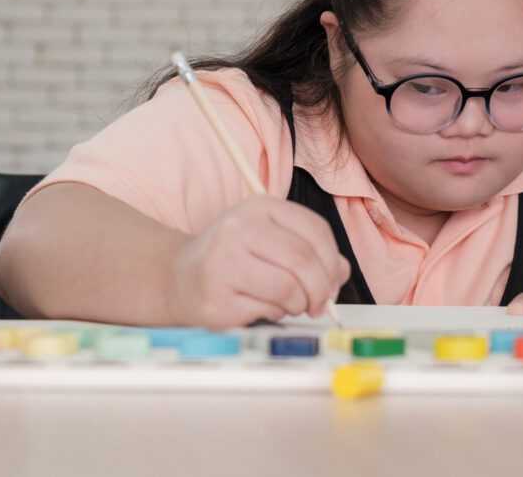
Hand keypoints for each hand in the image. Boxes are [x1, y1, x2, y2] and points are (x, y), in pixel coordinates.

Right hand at [166, 195, 350, 328]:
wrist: (181, 278)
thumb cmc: (235, 258)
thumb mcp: (273, 240)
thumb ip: (311, 251)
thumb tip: (341, 273)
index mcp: (259, 207)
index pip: (315, 230)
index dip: (333, 261)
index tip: (333, 281)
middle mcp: (239, 228)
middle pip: (303, 260)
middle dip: (320, 289)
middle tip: (319, 304)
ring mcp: (223, 261)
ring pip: (288, 288)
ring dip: (298, 304)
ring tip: (288, 304)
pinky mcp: (216, 296)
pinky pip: (266, 310)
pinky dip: (274, 314)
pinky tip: (261, 307)